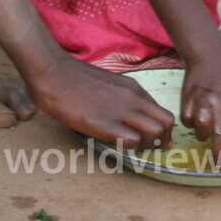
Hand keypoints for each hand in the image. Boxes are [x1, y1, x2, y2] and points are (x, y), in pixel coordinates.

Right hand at [25, 55, 173, 148]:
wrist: (53, 72)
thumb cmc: (76, 80)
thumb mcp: (110, 84)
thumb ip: (124, 98)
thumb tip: (130, 118)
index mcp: (134, 88)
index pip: (164, 113)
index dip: (161, 131)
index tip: (151, 141)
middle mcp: (133, 98)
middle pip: (167, 124)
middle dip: (161, 141)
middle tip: (144, 147)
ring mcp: (120, 110)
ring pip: (156, 133)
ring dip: (146, 146)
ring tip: (129, 148)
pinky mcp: (104, 123)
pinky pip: (131, 140)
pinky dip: (128, 147)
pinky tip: (114, 144)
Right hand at [180, 56, 220, 167]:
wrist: (207, 57)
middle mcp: (219, 100)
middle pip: (219, 133)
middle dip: (219, 153)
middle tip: (219, 165)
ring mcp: (202, 98)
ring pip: (200, 128)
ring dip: (202, 136)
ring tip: (205, 134)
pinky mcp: (187, 98)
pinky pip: (187, 119)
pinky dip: (190, 123)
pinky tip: (195, 118)